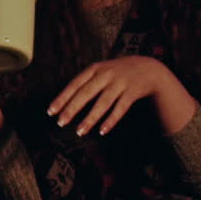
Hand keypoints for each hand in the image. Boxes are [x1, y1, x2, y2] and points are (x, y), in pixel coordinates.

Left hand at [49, 56, 192, 135]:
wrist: (149, 68)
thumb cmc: (119, 72)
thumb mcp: (101, 70)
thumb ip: (86, 82)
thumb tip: (65, 100)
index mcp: (95, 69)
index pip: (74, 85)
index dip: (62, 98)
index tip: (51, 112)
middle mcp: (106, 74)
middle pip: (86, 93)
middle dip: (72, 109)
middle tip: (61, 122)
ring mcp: (120, 82)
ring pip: (103, 102)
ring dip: (90, 118)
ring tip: (80, 131)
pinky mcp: (133, 91)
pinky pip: (120, 108)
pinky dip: (111, 120)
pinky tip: (102, 130)